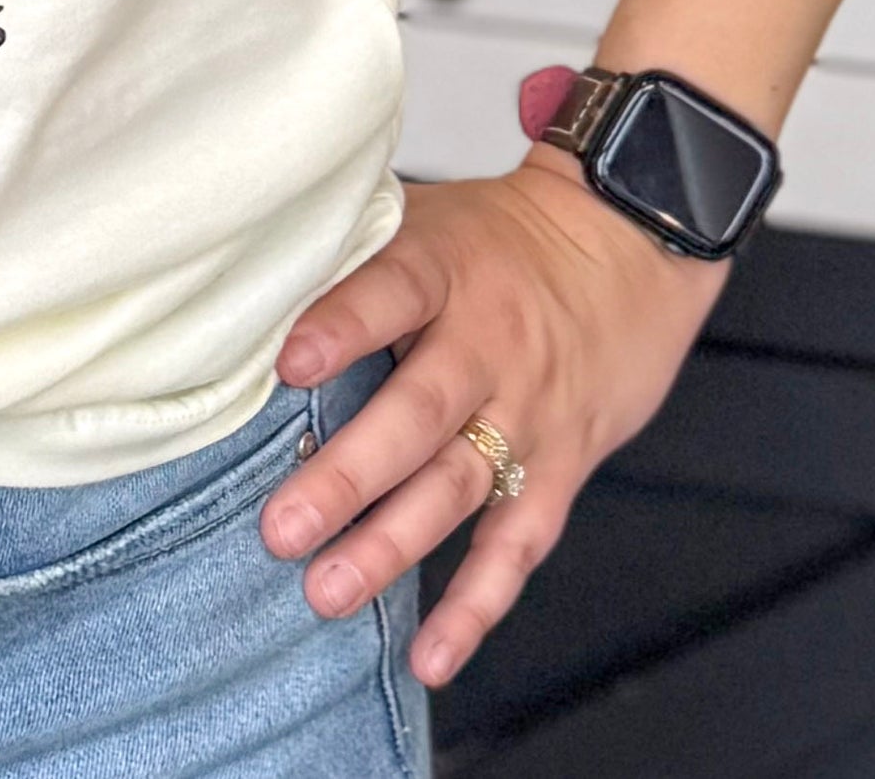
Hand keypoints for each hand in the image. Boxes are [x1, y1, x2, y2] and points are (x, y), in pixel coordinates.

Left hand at [259, 160, 725, 685]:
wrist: (626, 248)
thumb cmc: (496, 239)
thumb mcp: (428, 219)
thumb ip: (353, 247)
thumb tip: (248, 268)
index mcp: (445, 268)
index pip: (391, 293)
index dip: (342, 325)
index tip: (288, 363)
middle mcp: (488, 346)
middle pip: (417, 414)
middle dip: (349, 477)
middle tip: (281, 528)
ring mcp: (527, 416)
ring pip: (457, 489)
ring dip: (392, 547)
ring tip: (327, 591)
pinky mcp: (559, 470)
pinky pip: (516, 546)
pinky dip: (475, 606)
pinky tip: (430, 654)